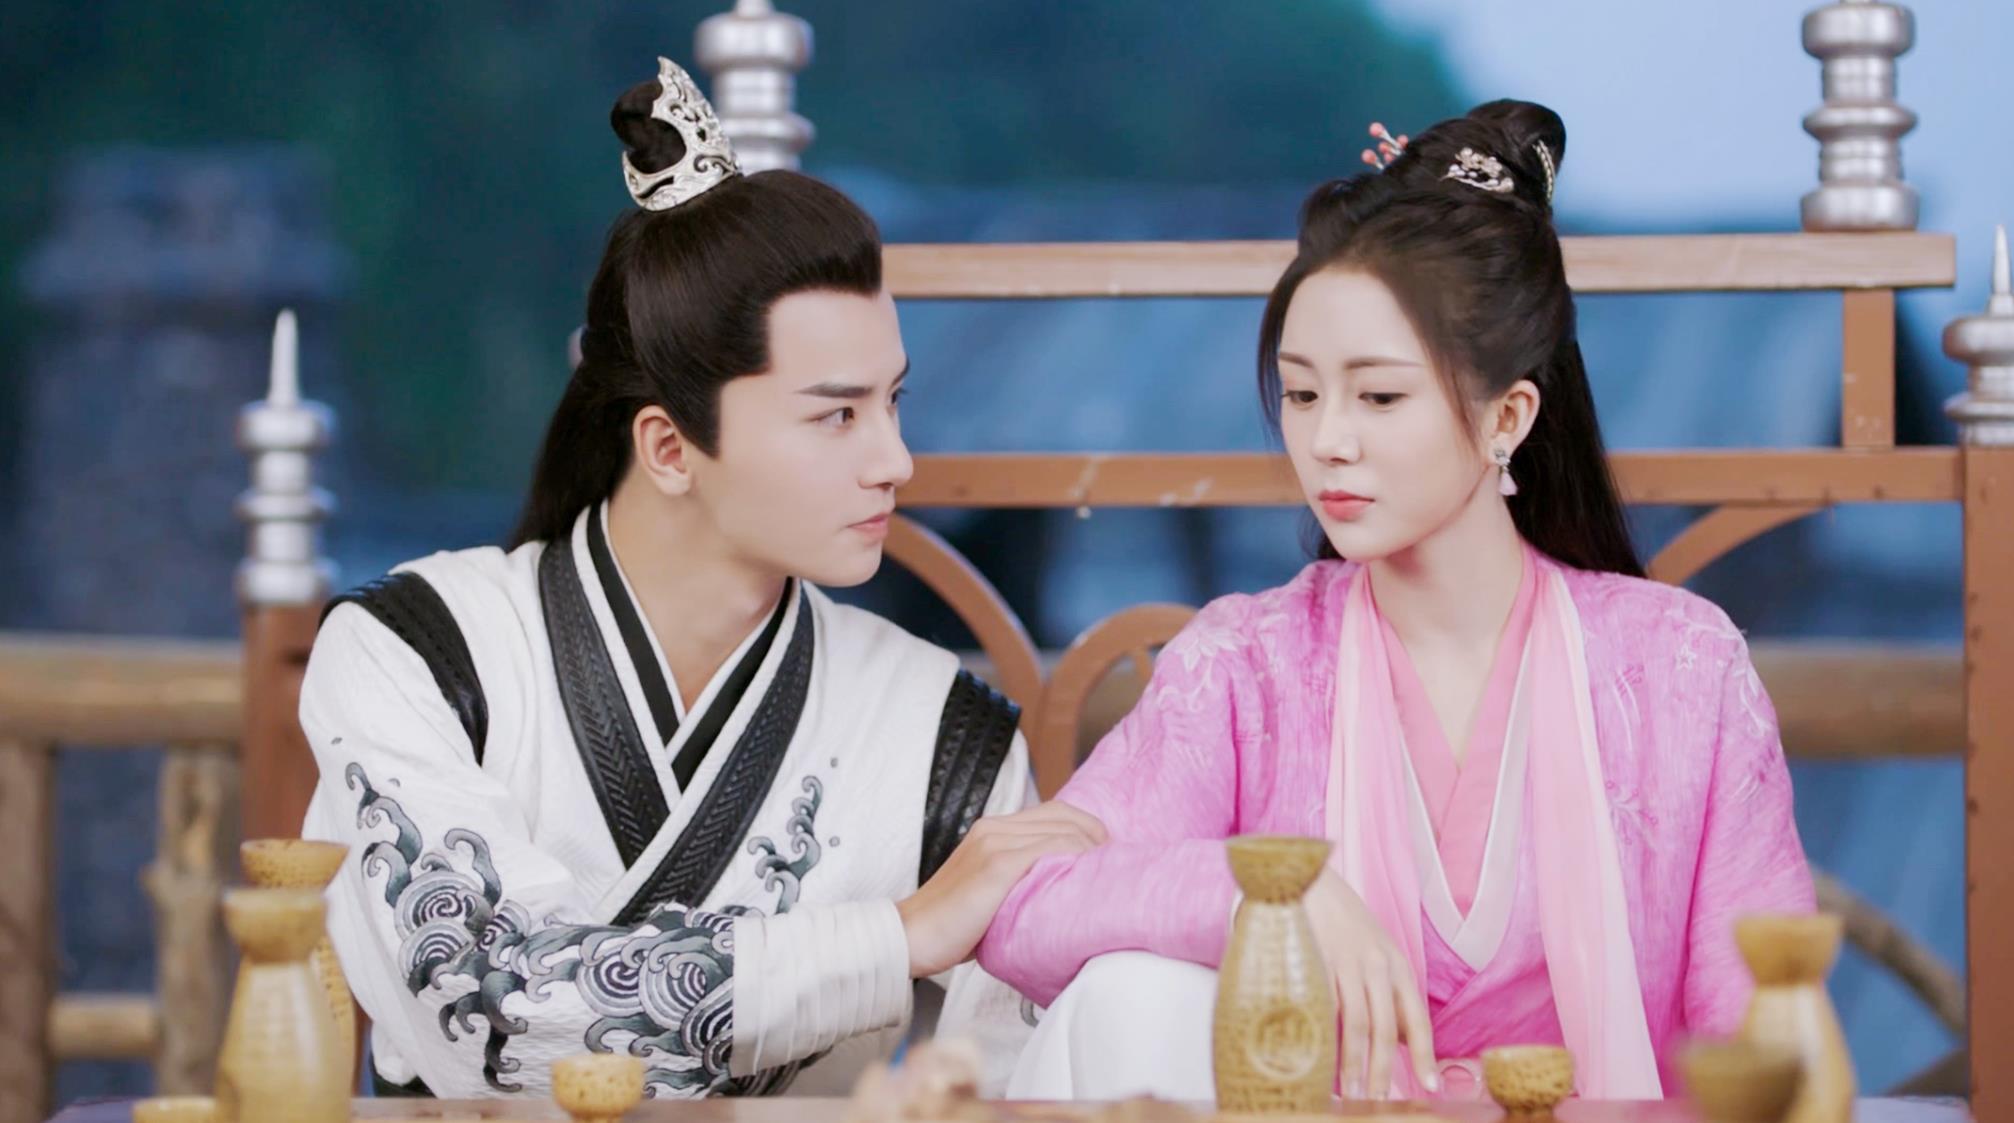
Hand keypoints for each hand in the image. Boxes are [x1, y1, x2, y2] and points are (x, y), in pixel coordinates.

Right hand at [895, 800, 1106, 977]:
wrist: (911, 936)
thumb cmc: (951, 923)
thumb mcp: (987, 887)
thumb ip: (1016, 875)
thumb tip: (1059, 886)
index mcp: (991, 828)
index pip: (1055, 810)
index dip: (1087, 826)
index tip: (1105, 853)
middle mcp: (993, 828)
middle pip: (1064, 815)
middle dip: (1097, 835)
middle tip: (1115, 862)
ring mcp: (994, 843)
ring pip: (1062, 830)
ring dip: (1092, 849)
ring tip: (1106, 872)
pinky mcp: (995, 864)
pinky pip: (1049, 849)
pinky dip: (1075, 857)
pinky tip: (1084, 875)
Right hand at [1304, 868, 1438, 1097]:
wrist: (1307, 881)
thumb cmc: (1344, 925)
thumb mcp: (1377, 954)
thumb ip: (1389, 995)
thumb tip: (1401, 1042)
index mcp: (1398, 965)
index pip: (1416, 1018)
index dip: (1424, 1055)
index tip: (1429, 1087)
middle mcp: (1377, 964)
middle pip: (1385, 1028)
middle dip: (1384, 1070)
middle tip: (1378, 1101)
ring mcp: (1346, 963)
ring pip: (1356, 1023)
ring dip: (1354, 1063)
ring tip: (1351, 1093)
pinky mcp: (1315, 961)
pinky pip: (1324, 1008)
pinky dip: (1324, 1038)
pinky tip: (1320, 1059)